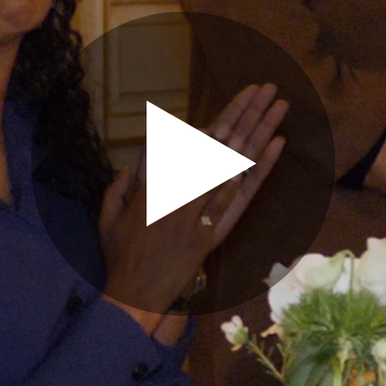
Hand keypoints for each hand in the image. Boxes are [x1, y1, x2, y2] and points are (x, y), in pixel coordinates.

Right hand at [100, 83, 286, 320]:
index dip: (218, 119)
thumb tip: (134, 164)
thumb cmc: (120, 257)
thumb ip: (119, 186)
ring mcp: (200, 215)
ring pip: (234, 166)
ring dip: (258, 133)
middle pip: (219, 146)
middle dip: (245, 114)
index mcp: (155, 186)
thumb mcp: (107, 217)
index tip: (238, 98)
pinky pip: (240, 199)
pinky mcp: (214, 235)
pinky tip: (275, 147)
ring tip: (277, 106)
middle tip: (266, 88)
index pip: (191, 144)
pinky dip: (259, 172)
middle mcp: (180, 195)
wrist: (135, 297)